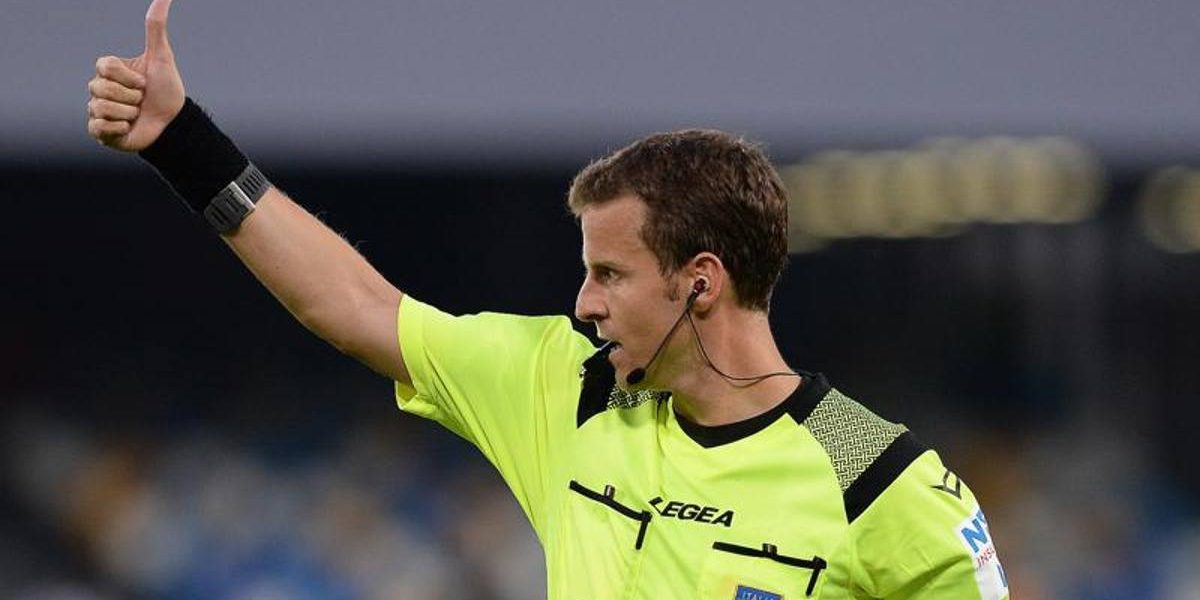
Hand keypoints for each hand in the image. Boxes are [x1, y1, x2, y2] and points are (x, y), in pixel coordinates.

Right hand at [87, 0, 184, 151]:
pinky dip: (119, 128)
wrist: (173, 124)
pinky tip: (129, 127)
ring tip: (137, 114)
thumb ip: (155, 26)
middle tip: (142, 101)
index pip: (104, 66)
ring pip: (101, 107)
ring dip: (128, 112)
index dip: (128, 77)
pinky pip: (98, 126)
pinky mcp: (99, 131)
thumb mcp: (161, 56)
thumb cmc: (167, 89)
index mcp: (108, 70)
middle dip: (130, 96)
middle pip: (101, 88)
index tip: (143, 83)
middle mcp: (99, 88)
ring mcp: (97, 109)